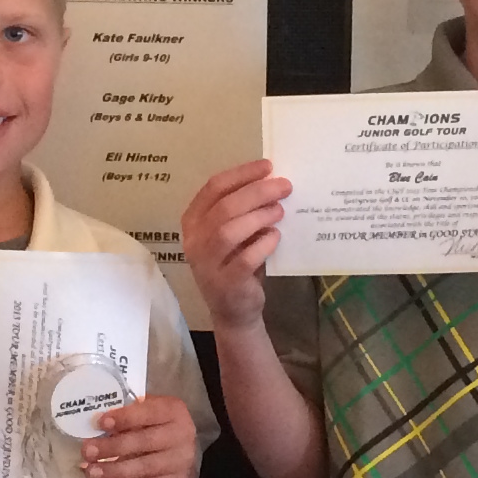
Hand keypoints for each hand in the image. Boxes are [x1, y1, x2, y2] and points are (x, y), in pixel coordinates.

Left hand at [87, 393, 199, 477]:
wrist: (182, 446)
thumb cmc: (156, 423)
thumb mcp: (146, 410)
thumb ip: (126, 414)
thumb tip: (94, 425)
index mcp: (173, 410)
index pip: (148, 413)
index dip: (124, 418)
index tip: (100, 423)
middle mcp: (182, 435)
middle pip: (145, 442)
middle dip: (113, 448)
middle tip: (87, 451)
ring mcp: (181, 461)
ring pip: (146, 468)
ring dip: (115, 472)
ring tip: (91, 473)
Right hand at [181, 159, 290, 331]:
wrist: (234, 311)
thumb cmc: (236, 263)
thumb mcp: (235, 234)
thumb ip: (244, 210)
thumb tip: (272, 181)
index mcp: (193, 221)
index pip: (214, 188)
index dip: (242, 174)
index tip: (268, 166)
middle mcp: (194, 240)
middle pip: (224, 206)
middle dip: (256, 192)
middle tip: (284, 186)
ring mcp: (207, 263)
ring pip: (228, 230)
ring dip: (258, 216)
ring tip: (280, 211)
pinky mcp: (225, 283)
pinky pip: (245, 258)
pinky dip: (263, 244)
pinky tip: (276, 237)